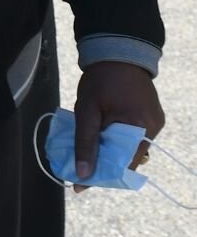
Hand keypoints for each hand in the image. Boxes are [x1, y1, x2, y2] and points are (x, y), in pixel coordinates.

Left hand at [73, 61, 164, 190]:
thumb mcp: (86, 111)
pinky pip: (136, 137)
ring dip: (112, 152)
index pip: (123, 165)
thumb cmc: (99, 80)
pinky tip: (104, 135)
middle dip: (105, 165)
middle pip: (128, 160)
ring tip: (90, 149)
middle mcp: (152, 129)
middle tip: (82, 166)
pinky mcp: (154, 118)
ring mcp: (155, 124)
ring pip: (132, 149)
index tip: (81, 184)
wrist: (118, 53)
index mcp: (138, 127)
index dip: (102, 175)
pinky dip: (120, 140)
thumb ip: (85, 143)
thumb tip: (83, 174)